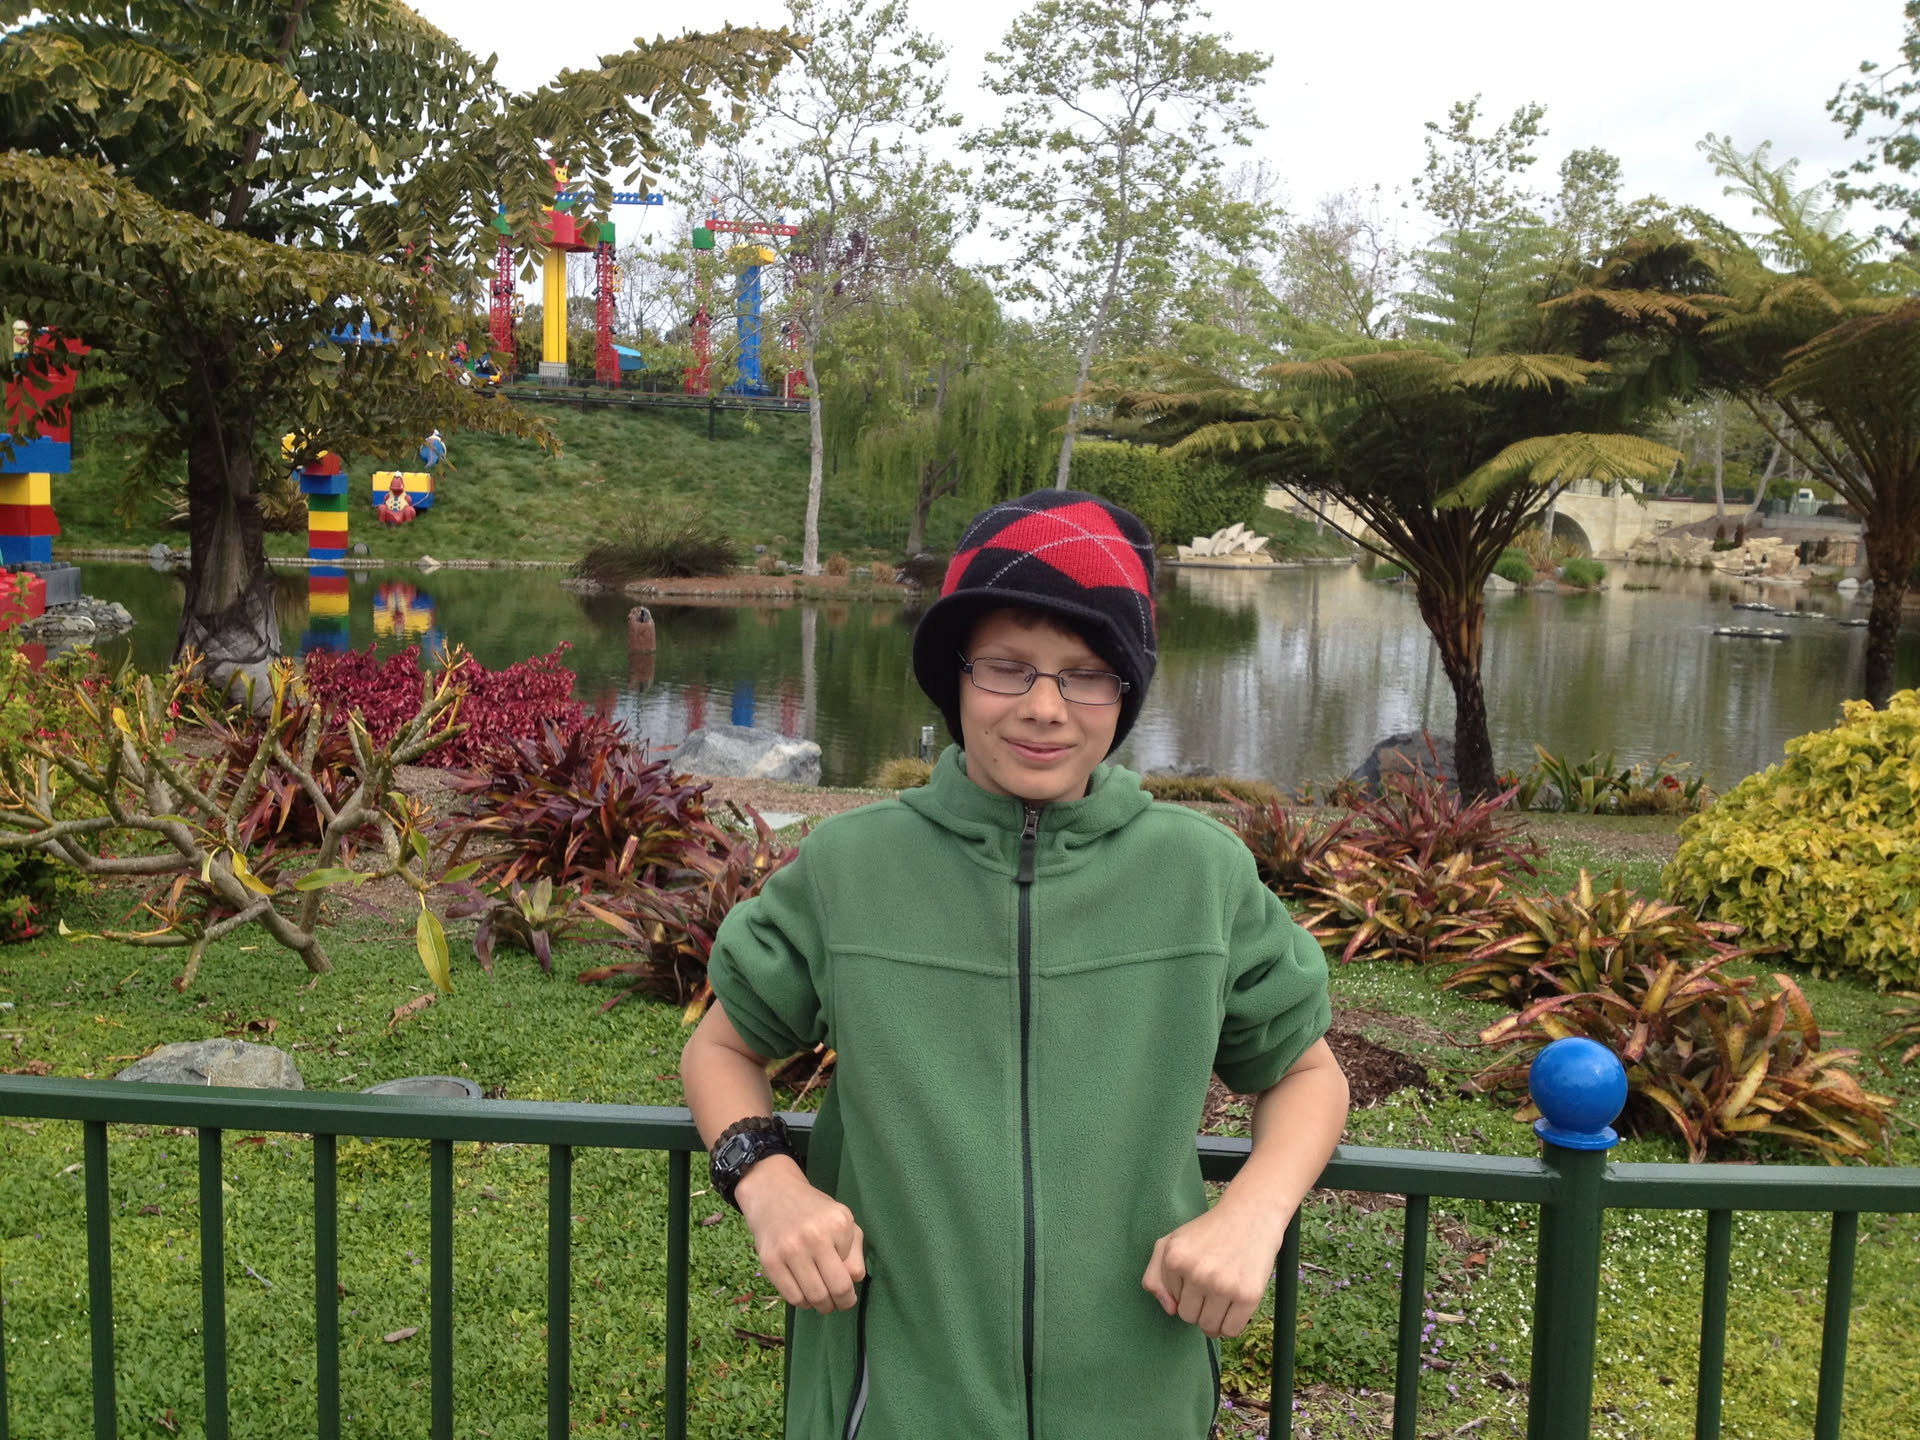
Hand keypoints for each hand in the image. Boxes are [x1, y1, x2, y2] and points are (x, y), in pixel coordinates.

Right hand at [735, 1156, 865, 1313]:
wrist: (773, 1194)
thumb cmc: (814, 1211)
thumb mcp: (843, 1221)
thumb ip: (855, 1252)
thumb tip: (853, 1282)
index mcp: (839, 1224)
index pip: (855, 1273)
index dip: (851, 1280)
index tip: (846, 1281)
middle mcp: (815, 1236)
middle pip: (837, 1289)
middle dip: (842, 1303)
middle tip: (839, 1303)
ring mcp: (790, 1249)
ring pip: (815, 1298)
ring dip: (822, 1306)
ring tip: (822, 1298)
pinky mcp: (770, 1261)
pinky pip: (793, 1298)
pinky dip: (802, 1302)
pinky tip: (804, 1291)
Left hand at [1141, 1202, 1285, 1338]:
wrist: (1251, 1216)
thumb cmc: (1208, 1233)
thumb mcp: (1172, 1243)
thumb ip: (1155, 1276)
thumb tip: (1169, 1309)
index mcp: (1174, 1258)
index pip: (1172, 1301)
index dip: (1186, 1292)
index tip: (1199, 1275)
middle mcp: (1197, 1272)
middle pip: (1188, 1317)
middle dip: (1199, 1308)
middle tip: (1212, 1287)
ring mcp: (1223, 1285)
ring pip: (1209, 1327)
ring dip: (1214, 1319)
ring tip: (1222, 1298)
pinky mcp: (1248, 1295)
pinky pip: (1231, 1331)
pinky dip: (1231, 1325)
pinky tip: (1234, 1306)